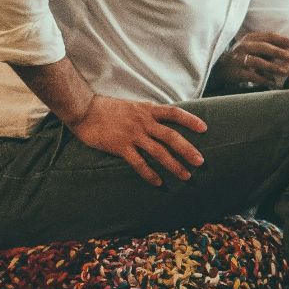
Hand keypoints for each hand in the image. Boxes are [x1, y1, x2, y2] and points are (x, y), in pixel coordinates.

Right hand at [67, 95, 207, 186]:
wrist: (83, 109)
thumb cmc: (107, 108)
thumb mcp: (133, 106)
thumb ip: (148, 114)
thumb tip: (164, 123)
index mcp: (148, 110)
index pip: (174, 113)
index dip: (191, 120)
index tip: (205, 129)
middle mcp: (143, 122)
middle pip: (171, 137)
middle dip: (188, 150)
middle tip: (201, 162)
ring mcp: (132, 134)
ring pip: (159, 152)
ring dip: (174, 165)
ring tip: (186, 176)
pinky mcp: (120, 146)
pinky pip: (139, 163)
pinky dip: (150, 174)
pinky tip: (158, 182)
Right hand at [212, 31, 288, 89]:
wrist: (221, 68)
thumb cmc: (244, 57)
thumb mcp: (256, 49)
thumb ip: (272, 48)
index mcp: (251, 38)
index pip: (269, 36)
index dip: (284, 40)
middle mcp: (244, 46)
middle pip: (263, 47)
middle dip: (279, 52)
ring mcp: (238, 58)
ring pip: (257, 61)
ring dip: (273, 67)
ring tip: (286, 72)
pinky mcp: (235, 72)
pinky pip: (251, 75)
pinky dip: (263, 79)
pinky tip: (273, 83)